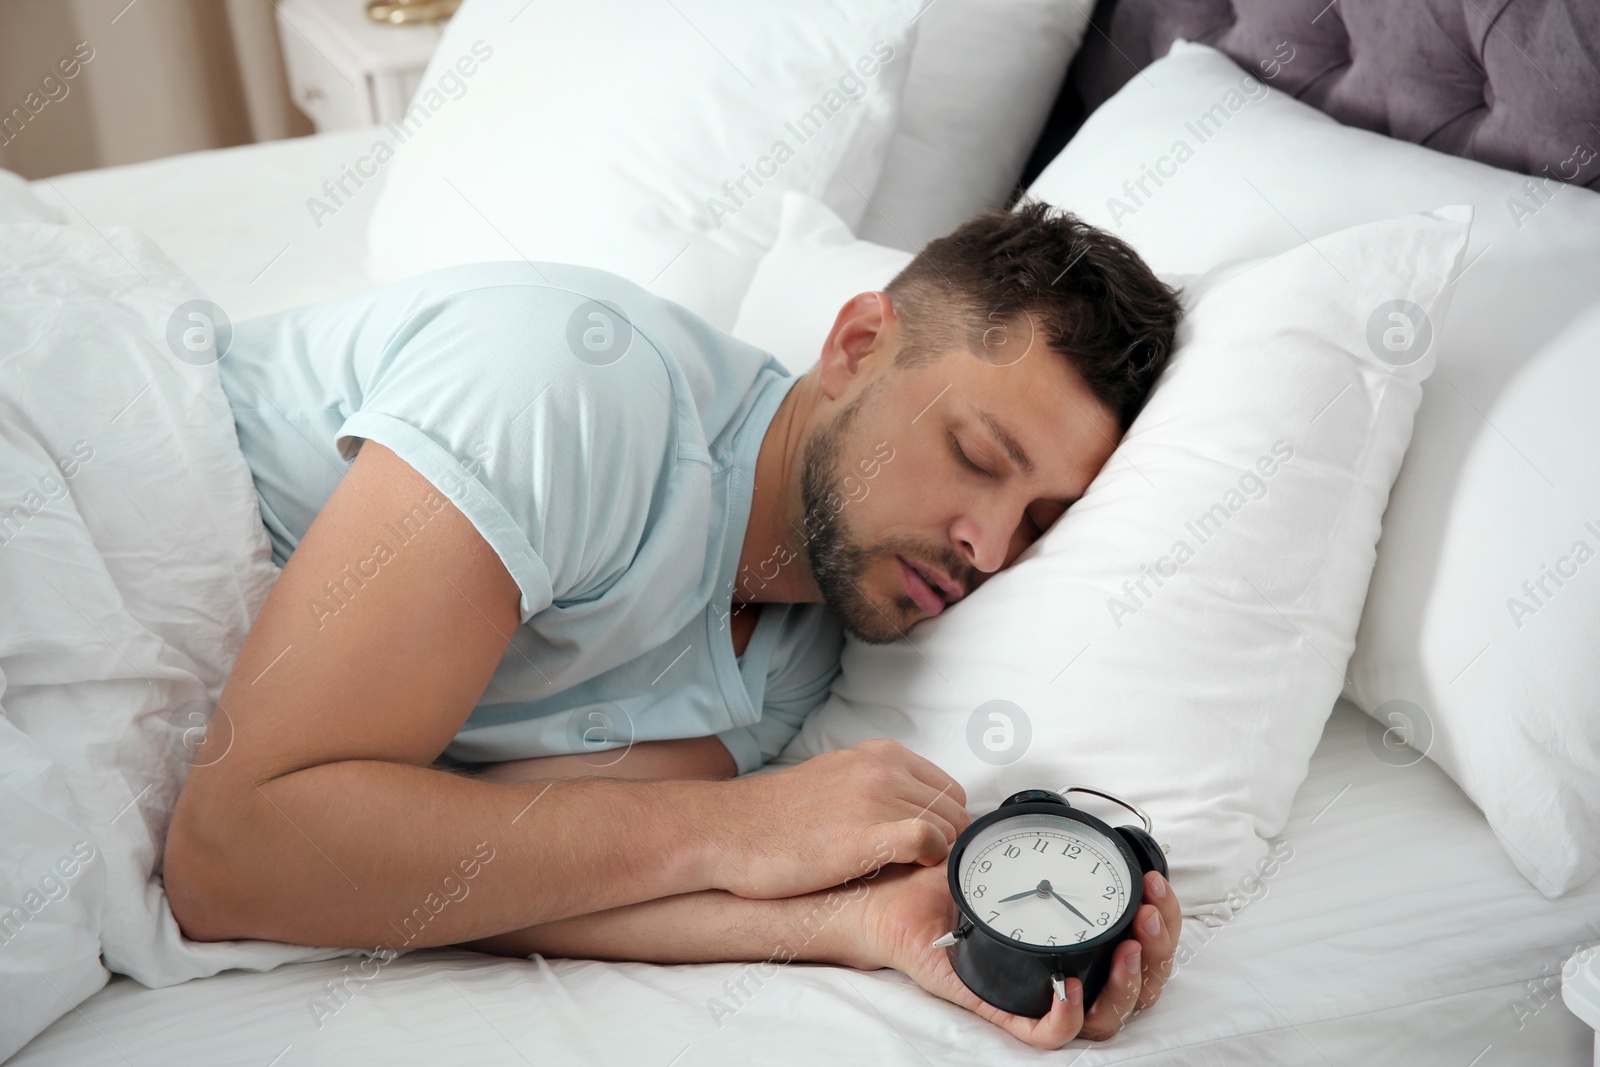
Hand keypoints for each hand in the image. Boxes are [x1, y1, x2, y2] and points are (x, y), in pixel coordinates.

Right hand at [707, 739, 968, 898]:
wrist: (728, 831)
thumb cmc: (776, 818)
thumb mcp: (836, 779)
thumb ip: (877, 787)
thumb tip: (914, 817)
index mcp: (880, 754)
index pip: (948, 790)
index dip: (944, 824)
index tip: (927, 849)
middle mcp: (884, 769)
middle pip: (954, 811)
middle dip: (946, 843)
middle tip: (916, 870)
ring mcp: (877, 800)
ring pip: (949, 828)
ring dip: (937, 858)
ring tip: (903, 875)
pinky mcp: (867, 835)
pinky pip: (932, 843)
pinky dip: (930, 861)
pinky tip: (902, 873)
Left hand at [857, 863, 1181, 1049]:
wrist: (884, 897)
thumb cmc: (937, 882)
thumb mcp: (1002, 854)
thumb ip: (1038, 845)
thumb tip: (1071, 819)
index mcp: (1069, 940)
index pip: (1138, 948)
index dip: (1162, 925)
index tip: (1158, 888)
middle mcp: (1060, 970)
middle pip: (1135, 984)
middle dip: (1160, 949)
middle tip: (1150, 912)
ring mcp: (1031, 991)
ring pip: (1104, 1017)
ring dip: (1129, 982)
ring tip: (1129, 943)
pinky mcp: (996, 1003)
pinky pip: (1043, 1033)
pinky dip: (1066, 1018)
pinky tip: (1074, 986)